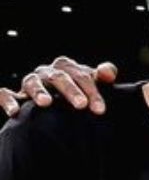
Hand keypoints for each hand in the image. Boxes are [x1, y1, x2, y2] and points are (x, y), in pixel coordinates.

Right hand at [3, 58, 117, 116]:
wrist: (57, 104)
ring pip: (32, 82)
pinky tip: (14, 111)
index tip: (100, 109)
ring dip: (39, 91)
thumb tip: (108, 72)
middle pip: (59, 77)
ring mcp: (30, 82)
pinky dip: (8, 100)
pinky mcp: (14, 95)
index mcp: (67, 68)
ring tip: (46, 103)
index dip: (92, 91)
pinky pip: (4, 93)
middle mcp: (47, 72)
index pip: (81, 75)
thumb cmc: (78, 92)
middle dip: (70, 90)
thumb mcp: (91, 85)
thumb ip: (102, 78)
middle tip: (81, 105)